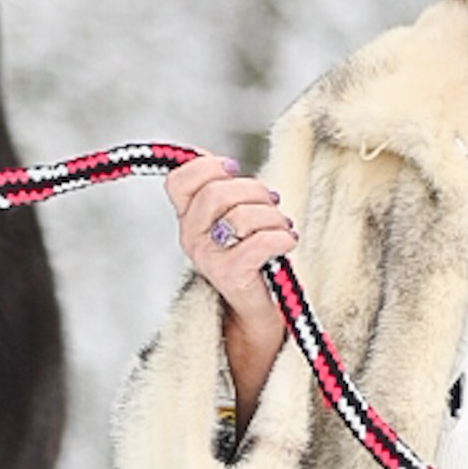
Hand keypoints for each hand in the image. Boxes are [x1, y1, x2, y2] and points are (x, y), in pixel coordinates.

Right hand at [165, 156, 294, 317]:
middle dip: (254, 191)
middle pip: (216, 192)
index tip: (233, 169)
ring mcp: (208, 258)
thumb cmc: (253, 257)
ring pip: (242, 215)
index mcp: (188, 219)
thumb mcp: (232, 218)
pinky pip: (260, 242)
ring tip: (282, 227)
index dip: (207, 166)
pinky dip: (282, 238)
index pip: (179, 180)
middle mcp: (191, 238)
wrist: (261, 308)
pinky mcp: (231, 275)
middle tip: (272, 203)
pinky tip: (288, 242)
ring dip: (274, 217)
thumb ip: (223, 191)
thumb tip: (218, 159)